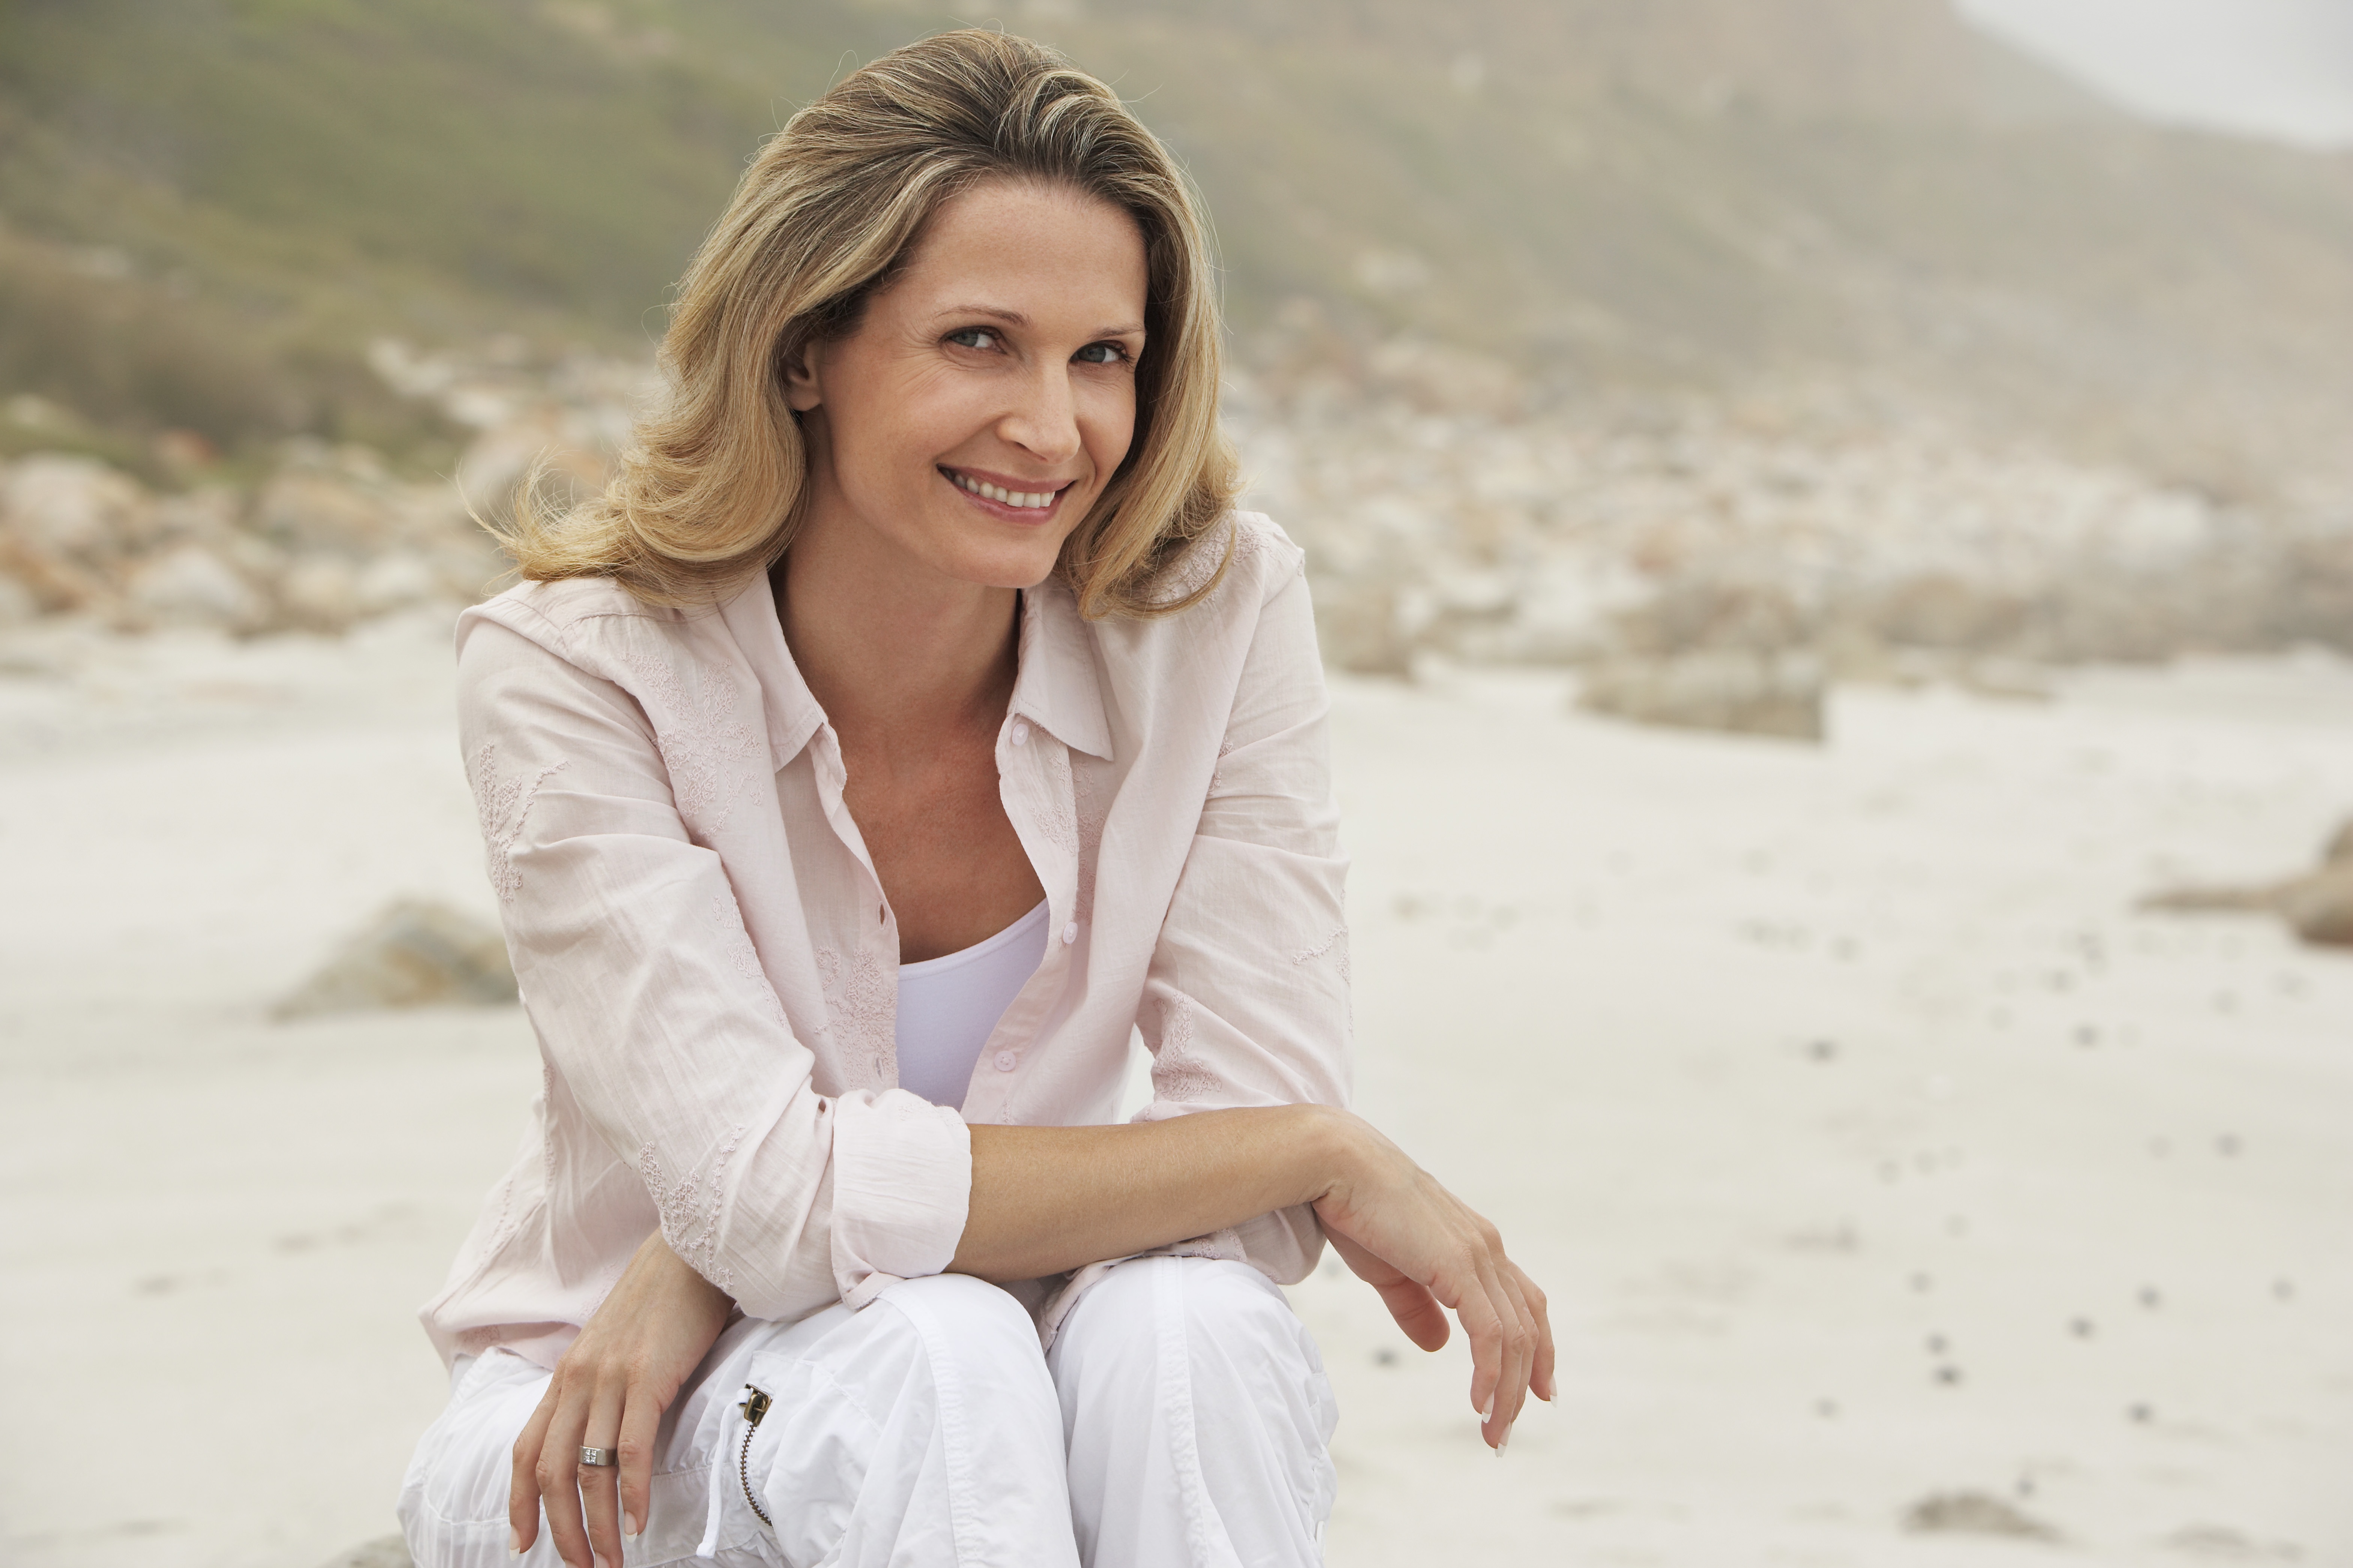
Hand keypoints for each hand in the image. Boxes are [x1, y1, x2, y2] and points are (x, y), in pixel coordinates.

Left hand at [509, 1231, 735, 1566]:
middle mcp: (578, 1379)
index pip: (526, 1451)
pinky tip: (639, 1522)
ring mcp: (610, 1377)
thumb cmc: (662, 1300)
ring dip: (598, 1525)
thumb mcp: (617, 1346)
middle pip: (552, 1472)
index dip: (519, 1503)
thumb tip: (604, 1435)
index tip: (520, 1545)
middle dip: (560, 1530)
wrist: (692, 1248)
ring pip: (588, 1469)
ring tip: (612, 1558)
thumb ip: (603, 1388)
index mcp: (567, 1375)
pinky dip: (631, 1493)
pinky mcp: (648, 1376)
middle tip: (582, 1567)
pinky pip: (631, 1448)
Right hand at [1311, 1117, 1553, 1451]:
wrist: (1333, 1164)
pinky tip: (1480, 1402)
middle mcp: (1486, 1248)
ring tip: (1492, 1431)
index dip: (1537, 1347)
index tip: (1535, 1391)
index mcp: (1474, 1245)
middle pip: (1529, 1324)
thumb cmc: (1354, 1208)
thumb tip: (1439, 1344)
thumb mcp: (1389, 1270)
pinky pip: (1490, 1332)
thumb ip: (1416, 1306)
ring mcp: (1477, 1255)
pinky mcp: (1458, 1265)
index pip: (1524, 1302)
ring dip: (1507, 1390)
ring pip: (1515, 1336)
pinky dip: (1491, 1372)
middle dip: (1525, 1382)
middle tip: (1505, 1430)